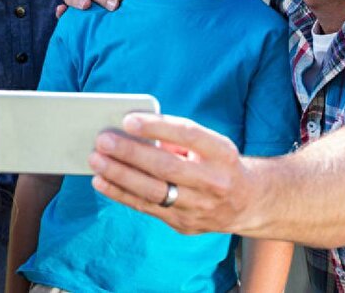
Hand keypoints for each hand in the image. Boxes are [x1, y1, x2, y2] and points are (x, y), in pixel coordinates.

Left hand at [89, 113, 252, 235]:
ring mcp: (199, 207)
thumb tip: (133, 131)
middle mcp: (214, 182)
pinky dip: (121, 194)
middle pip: (166, 167)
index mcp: (222, 153)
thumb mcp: (210, 144)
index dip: (157, 128)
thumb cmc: (218, 163)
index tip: (128, 120)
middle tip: (102, 140)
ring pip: (153, 192)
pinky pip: (147, 208)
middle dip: (130, 153)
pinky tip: (101, 182)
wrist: (248, 203)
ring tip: (96, 160)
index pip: (189, 136)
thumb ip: (178, 137)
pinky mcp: (184, 224)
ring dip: (119, 176)